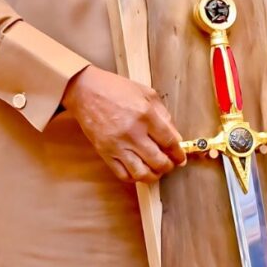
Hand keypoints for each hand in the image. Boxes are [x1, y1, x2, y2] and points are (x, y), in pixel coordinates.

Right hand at [63, 65, 185, 184]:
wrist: (85, 91)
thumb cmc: (115, 89)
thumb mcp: (146, 94)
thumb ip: (164, 115)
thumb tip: (175, 137)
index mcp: (145, 115)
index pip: (169, 142)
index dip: (178, 153)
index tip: (181, 158)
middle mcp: (132, 133)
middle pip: (158, 161)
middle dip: (168, 166)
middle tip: (170, 164)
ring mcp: (117, 145)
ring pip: (141, 173)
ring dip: (153, 175)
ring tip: (156, 170)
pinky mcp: (104, 152)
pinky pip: (122, 174)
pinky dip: (134, 177)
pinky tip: (139, 170)